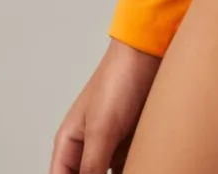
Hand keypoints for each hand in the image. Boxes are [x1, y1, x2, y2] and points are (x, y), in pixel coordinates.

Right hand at [49, 37, 161, 173]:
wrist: (149, 55)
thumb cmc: (118, 81)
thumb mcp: (101, 130)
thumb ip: (91, 167)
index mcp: (68, 144)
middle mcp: (87, 148)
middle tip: (115, 171)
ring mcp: (110, 146)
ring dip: (121, 172)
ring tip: (134, 168)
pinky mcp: (131, 144)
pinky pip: (129, 167)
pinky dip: (135, 169)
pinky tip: (144, 167)